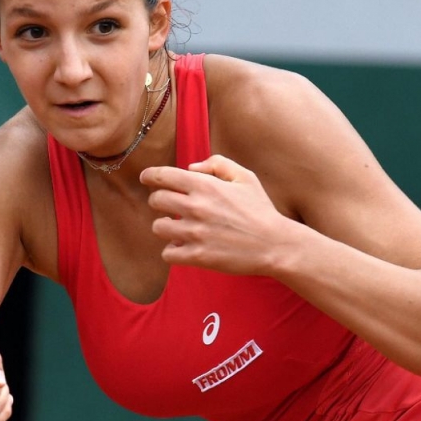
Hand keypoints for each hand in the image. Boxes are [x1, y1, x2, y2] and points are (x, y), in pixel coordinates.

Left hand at [140, 154, 292, 274]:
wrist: (275, 244)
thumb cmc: (260, 209)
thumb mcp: (245, 177)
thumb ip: (217, 164)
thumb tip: (191, 168)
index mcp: (205, 186)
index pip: (163, 176)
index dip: (149, 176)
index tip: (146, 178)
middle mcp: (196, 207)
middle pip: (156, 201)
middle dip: (158, 201)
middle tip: (168, 206)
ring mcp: (195, 233)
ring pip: (158, 227)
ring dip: (164, 226)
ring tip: (175, 227)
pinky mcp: (198, 256)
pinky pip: (168, 253)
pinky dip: (172, 250)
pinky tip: (183, 246)